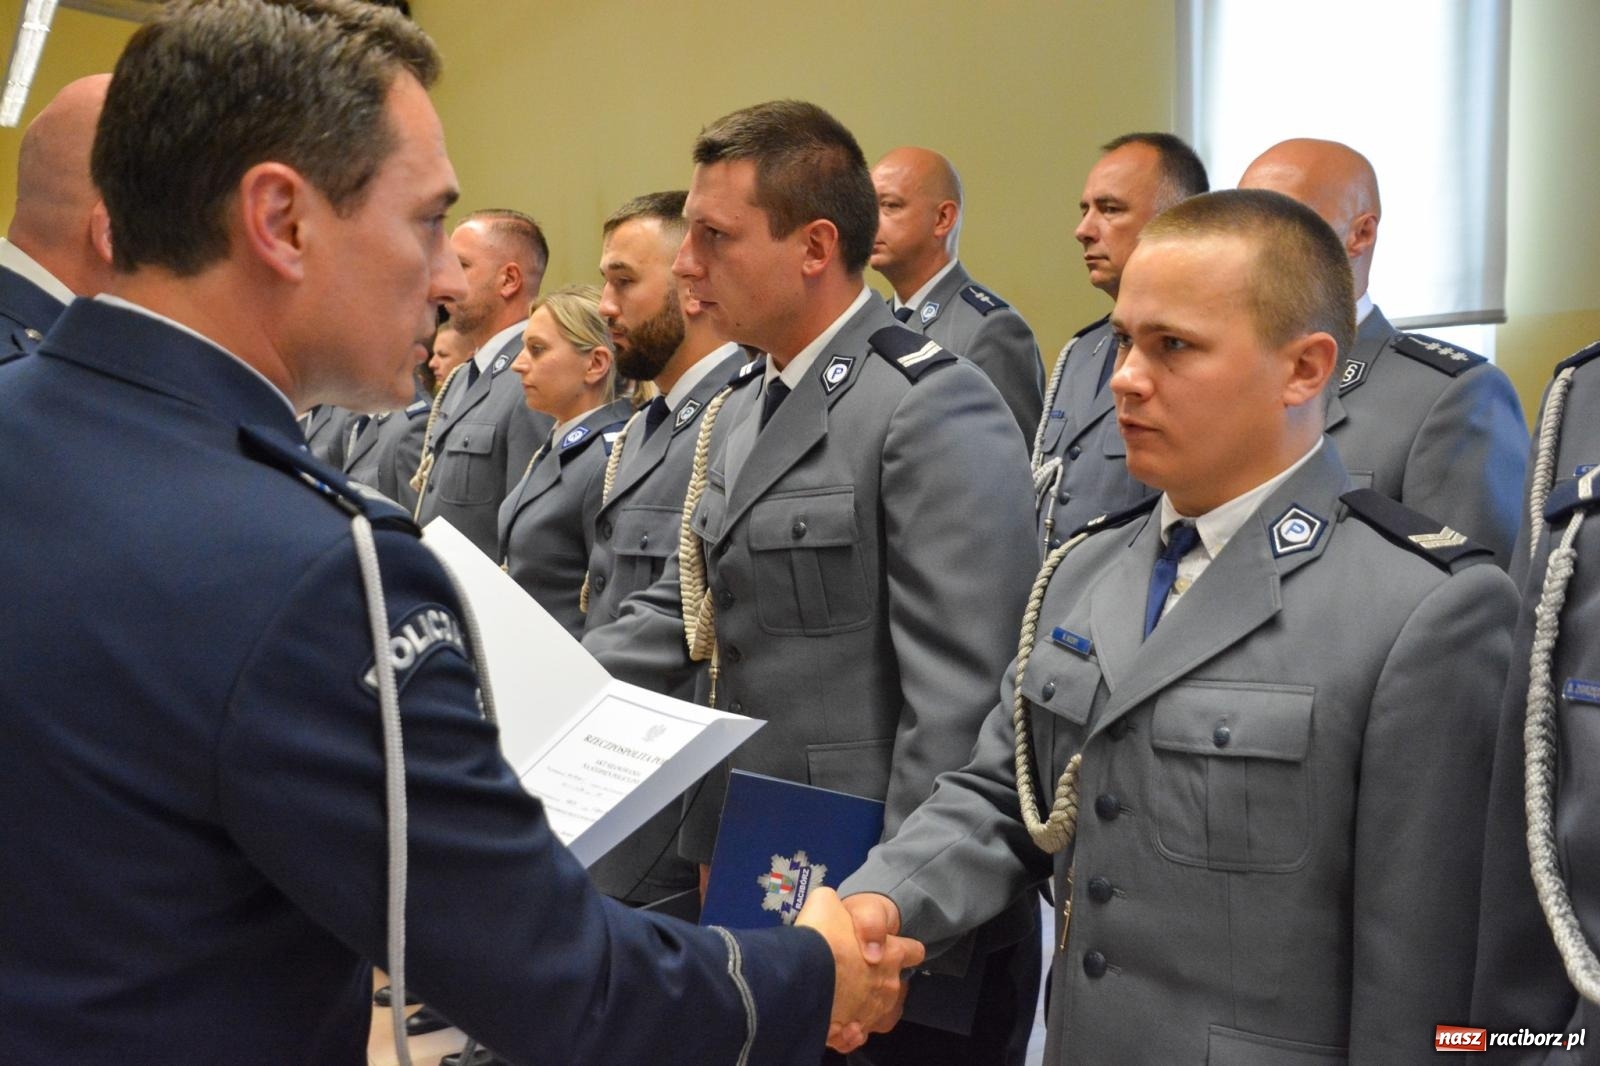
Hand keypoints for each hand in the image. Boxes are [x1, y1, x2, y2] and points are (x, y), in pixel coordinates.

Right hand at [796, 888, 922, 1053]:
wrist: (799, 971)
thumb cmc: (820, 933)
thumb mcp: (828, 902)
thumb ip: (843, 911)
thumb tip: (855, 928)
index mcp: (892, 952)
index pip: (914, 951)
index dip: (901, 948)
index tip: (887, 948)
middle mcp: (889, 985)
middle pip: (894, 984)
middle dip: (878, 979)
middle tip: (853, 971)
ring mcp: (874, 1011)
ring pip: (878, 1011)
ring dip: (865, 1005)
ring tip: (843, 997)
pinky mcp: (853, 1032)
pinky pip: (858, 1033)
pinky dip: (850, 1030)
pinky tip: (837, 1021)